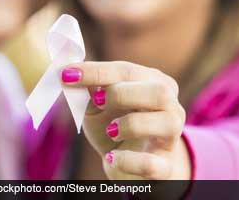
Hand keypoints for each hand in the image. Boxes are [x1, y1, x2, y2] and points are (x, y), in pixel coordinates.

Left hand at [62, 61, 190, 179]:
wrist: (129, 167)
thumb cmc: (113, 128)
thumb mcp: (97, 107)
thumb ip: (90, 90)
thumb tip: (70, 73)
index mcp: (152, 83)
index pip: (127, 71)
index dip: (96, 72)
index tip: (67, 74)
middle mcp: (170, 107)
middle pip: (159, 91)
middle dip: (122, 94)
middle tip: (97, 101)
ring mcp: (171, 138)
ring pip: (166, 122)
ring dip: (131, 124)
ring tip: (110, 131)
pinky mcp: (165, 167)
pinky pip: (153, 163)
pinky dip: (128, 160)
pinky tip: (112, 157)